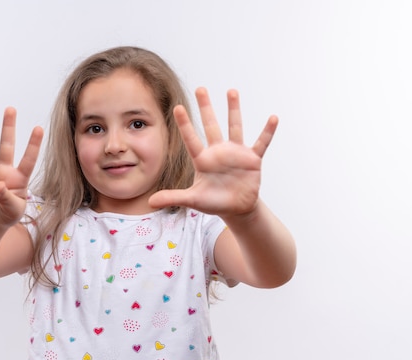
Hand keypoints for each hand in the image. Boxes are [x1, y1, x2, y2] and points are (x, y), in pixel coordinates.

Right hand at [0, 107, 42, 228]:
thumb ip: (8, 199)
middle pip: (6, 145)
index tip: (39, 128)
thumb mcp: (13, 211)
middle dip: (8, 128)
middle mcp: (4, 170)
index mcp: (18, 178)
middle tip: (11, 109)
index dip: (33, 145)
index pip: (28, 159)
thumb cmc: (7, 215)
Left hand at [149, 88, 277, 216]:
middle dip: (206, 108)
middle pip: (210, 126)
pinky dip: (267, 132)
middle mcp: (218, 152)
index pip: (191, 139)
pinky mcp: (252, 159)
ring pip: (234, 127)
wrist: (236, 208)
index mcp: (202, 160)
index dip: (185, 124)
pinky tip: (273, 118)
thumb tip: (149, 202)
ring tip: (231, 91)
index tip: (177, 107)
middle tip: (200, 88)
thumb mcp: (192, 200)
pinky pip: (261, 143)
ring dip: (233, 110)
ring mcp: (236, 153)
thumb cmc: (213, 202)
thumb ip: (173, 197)